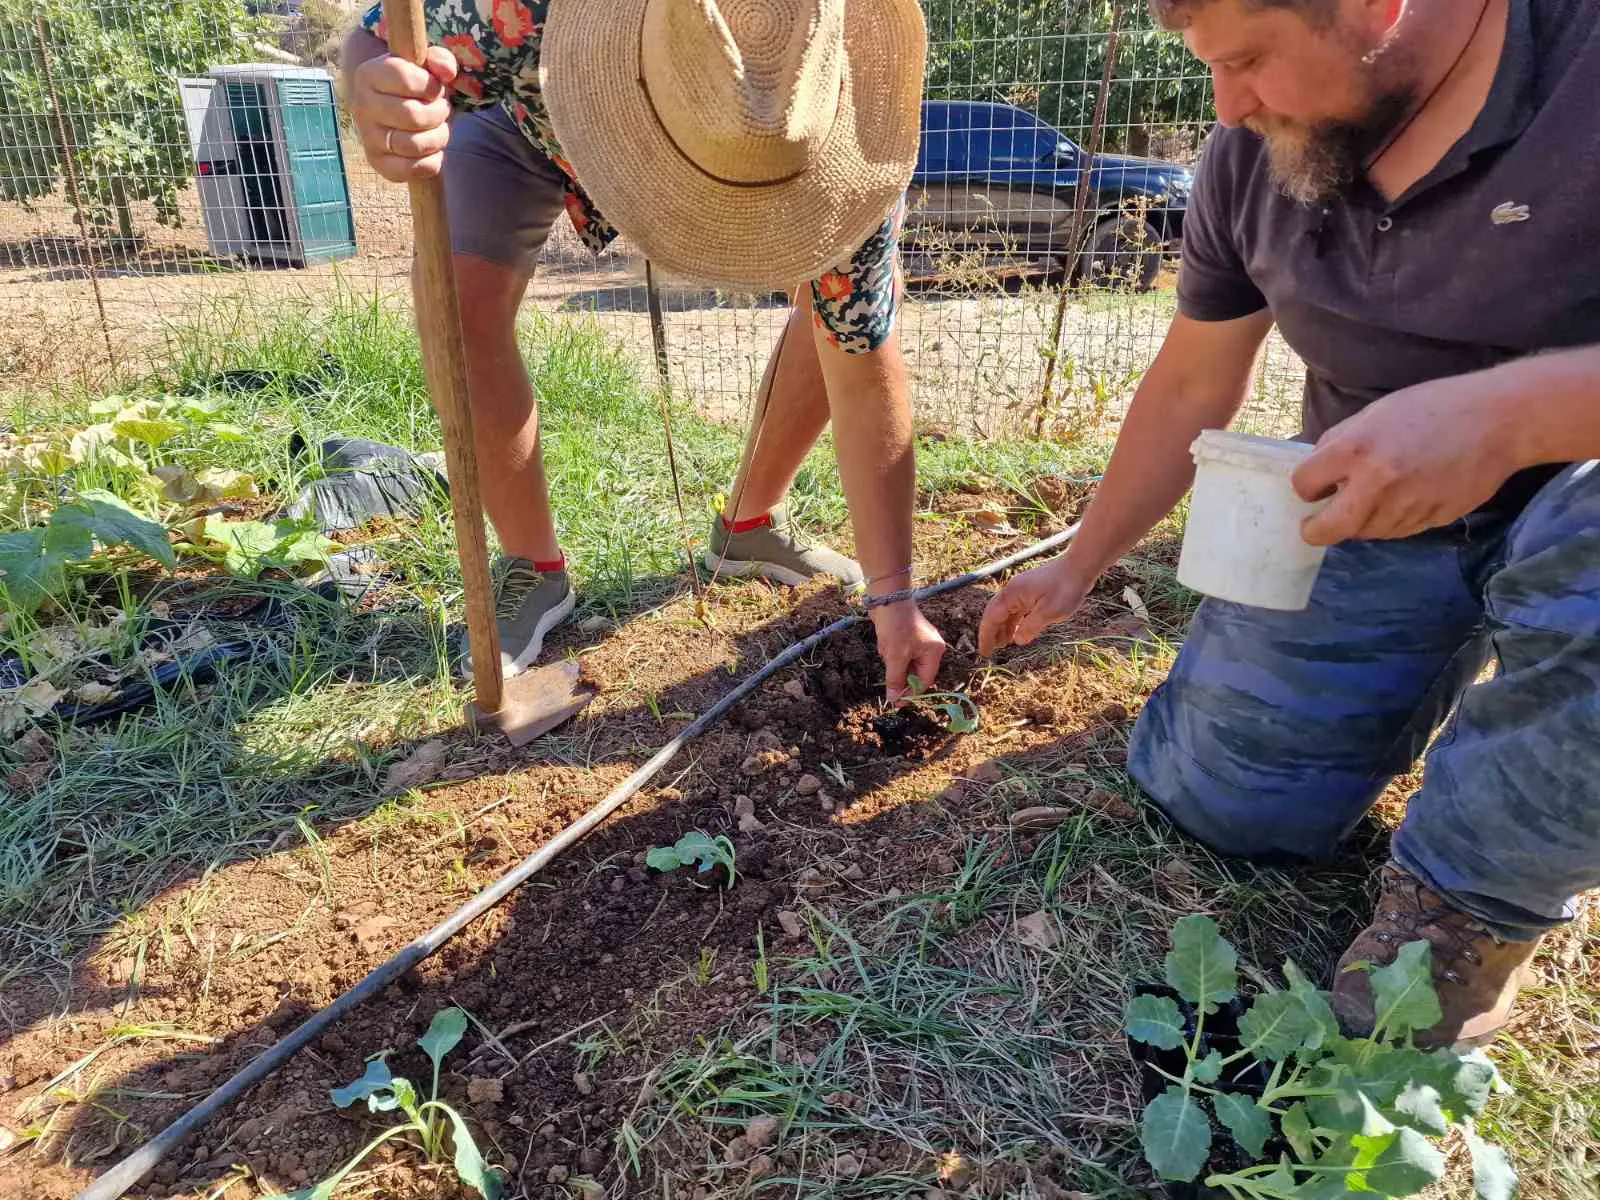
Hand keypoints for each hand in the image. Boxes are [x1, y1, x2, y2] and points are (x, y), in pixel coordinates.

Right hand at [350, 46, 457, 181]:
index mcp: (369, 74)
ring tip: (438, 128)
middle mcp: (362, 105)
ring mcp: (368, 136)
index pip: (404, 77)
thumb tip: (446, 71)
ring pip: (414, 145)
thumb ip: (440, 59)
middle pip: (413, 116)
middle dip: (439, 113)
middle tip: (441, 110)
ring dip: (439, 137)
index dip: (431, 85)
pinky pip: (412, 170)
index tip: (435, 88)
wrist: (390, 108)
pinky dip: (432, 162)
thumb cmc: (414, 85)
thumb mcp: (425, 65)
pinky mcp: (378, 162)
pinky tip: (432, 150)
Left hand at [870, 600, 946, 701]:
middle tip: (887, 677)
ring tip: (887, 649)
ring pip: (906, 664)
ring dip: (894, 663)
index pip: (924, 681)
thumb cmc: (895, 626)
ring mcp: (921, 642)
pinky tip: (885, 644)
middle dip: (900, 674)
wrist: (887, 598)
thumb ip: (895, 680)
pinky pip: (901, 654)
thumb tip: (893, 700)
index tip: (896, 702)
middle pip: (916, 673)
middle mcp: (931, 648)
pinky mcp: (909, 637)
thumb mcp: (895, 656)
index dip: (910, 693)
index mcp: (934, 652)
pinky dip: (892, 655)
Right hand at [979, 558, 1092, 655]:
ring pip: (1006, 612)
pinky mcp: (1030, 591)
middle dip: (991, 633)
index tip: (984, 653)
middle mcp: (1012, 591)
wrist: (1079, 567)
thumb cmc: (1065, 588)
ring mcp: (1021, 590)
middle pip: (994, 614)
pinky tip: (1017, 632)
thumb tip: (1017, 640)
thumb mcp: (1049, 612)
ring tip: (1003, 645)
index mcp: (1012, 594)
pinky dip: (1014, 622)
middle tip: (990, 651)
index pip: (991, 618)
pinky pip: (1016, 609)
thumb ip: (1030, 627)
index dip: (986, 636)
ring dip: (1002, 628)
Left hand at [1292, 376, 1518, 544]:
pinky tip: (1400, 500)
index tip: (1313, 487)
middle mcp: (1377, 483)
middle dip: (1316, 530)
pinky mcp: (1430, 520)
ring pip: (1365, 532)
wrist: (1499, 421)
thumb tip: (1317, 466)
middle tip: (1314, 525)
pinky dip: (1388, 522)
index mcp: (1356, 449)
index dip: (1306, 486)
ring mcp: (1405, 507)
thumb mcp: (1376, 412)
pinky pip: (1396, 531)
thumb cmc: (1435, 407)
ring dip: (1358, 522)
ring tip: (1370, 500)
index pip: (1305, 484)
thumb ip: (1341, 441)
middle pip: (1329, 529)